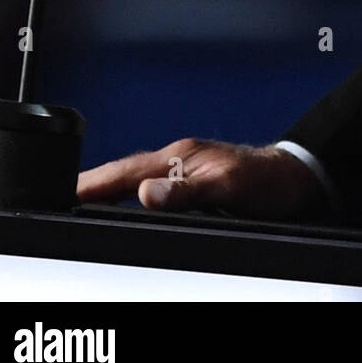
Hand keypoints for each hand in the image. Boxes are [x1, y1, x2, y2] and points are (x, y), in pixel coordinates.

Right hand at [76, 137, 327, 220]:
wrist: (297, 179)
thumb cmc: (268, 181)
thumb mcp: (228, 187)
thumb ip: (187, 190)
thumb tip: (146, 193)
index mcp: (180, 156)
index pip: (126, 171)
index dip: (94, 183)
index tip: (65, 191)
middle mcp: (179, 160)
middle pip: (126, 174)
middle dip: (94, 186)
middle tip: (64, 199)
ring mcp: (187, 169)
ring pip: (139, 180)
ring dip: (112, 190)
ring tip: (87, 203)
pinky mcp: (197, 182)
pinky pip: (155, 188)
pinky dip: (134, 196)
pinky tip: (129, 206)